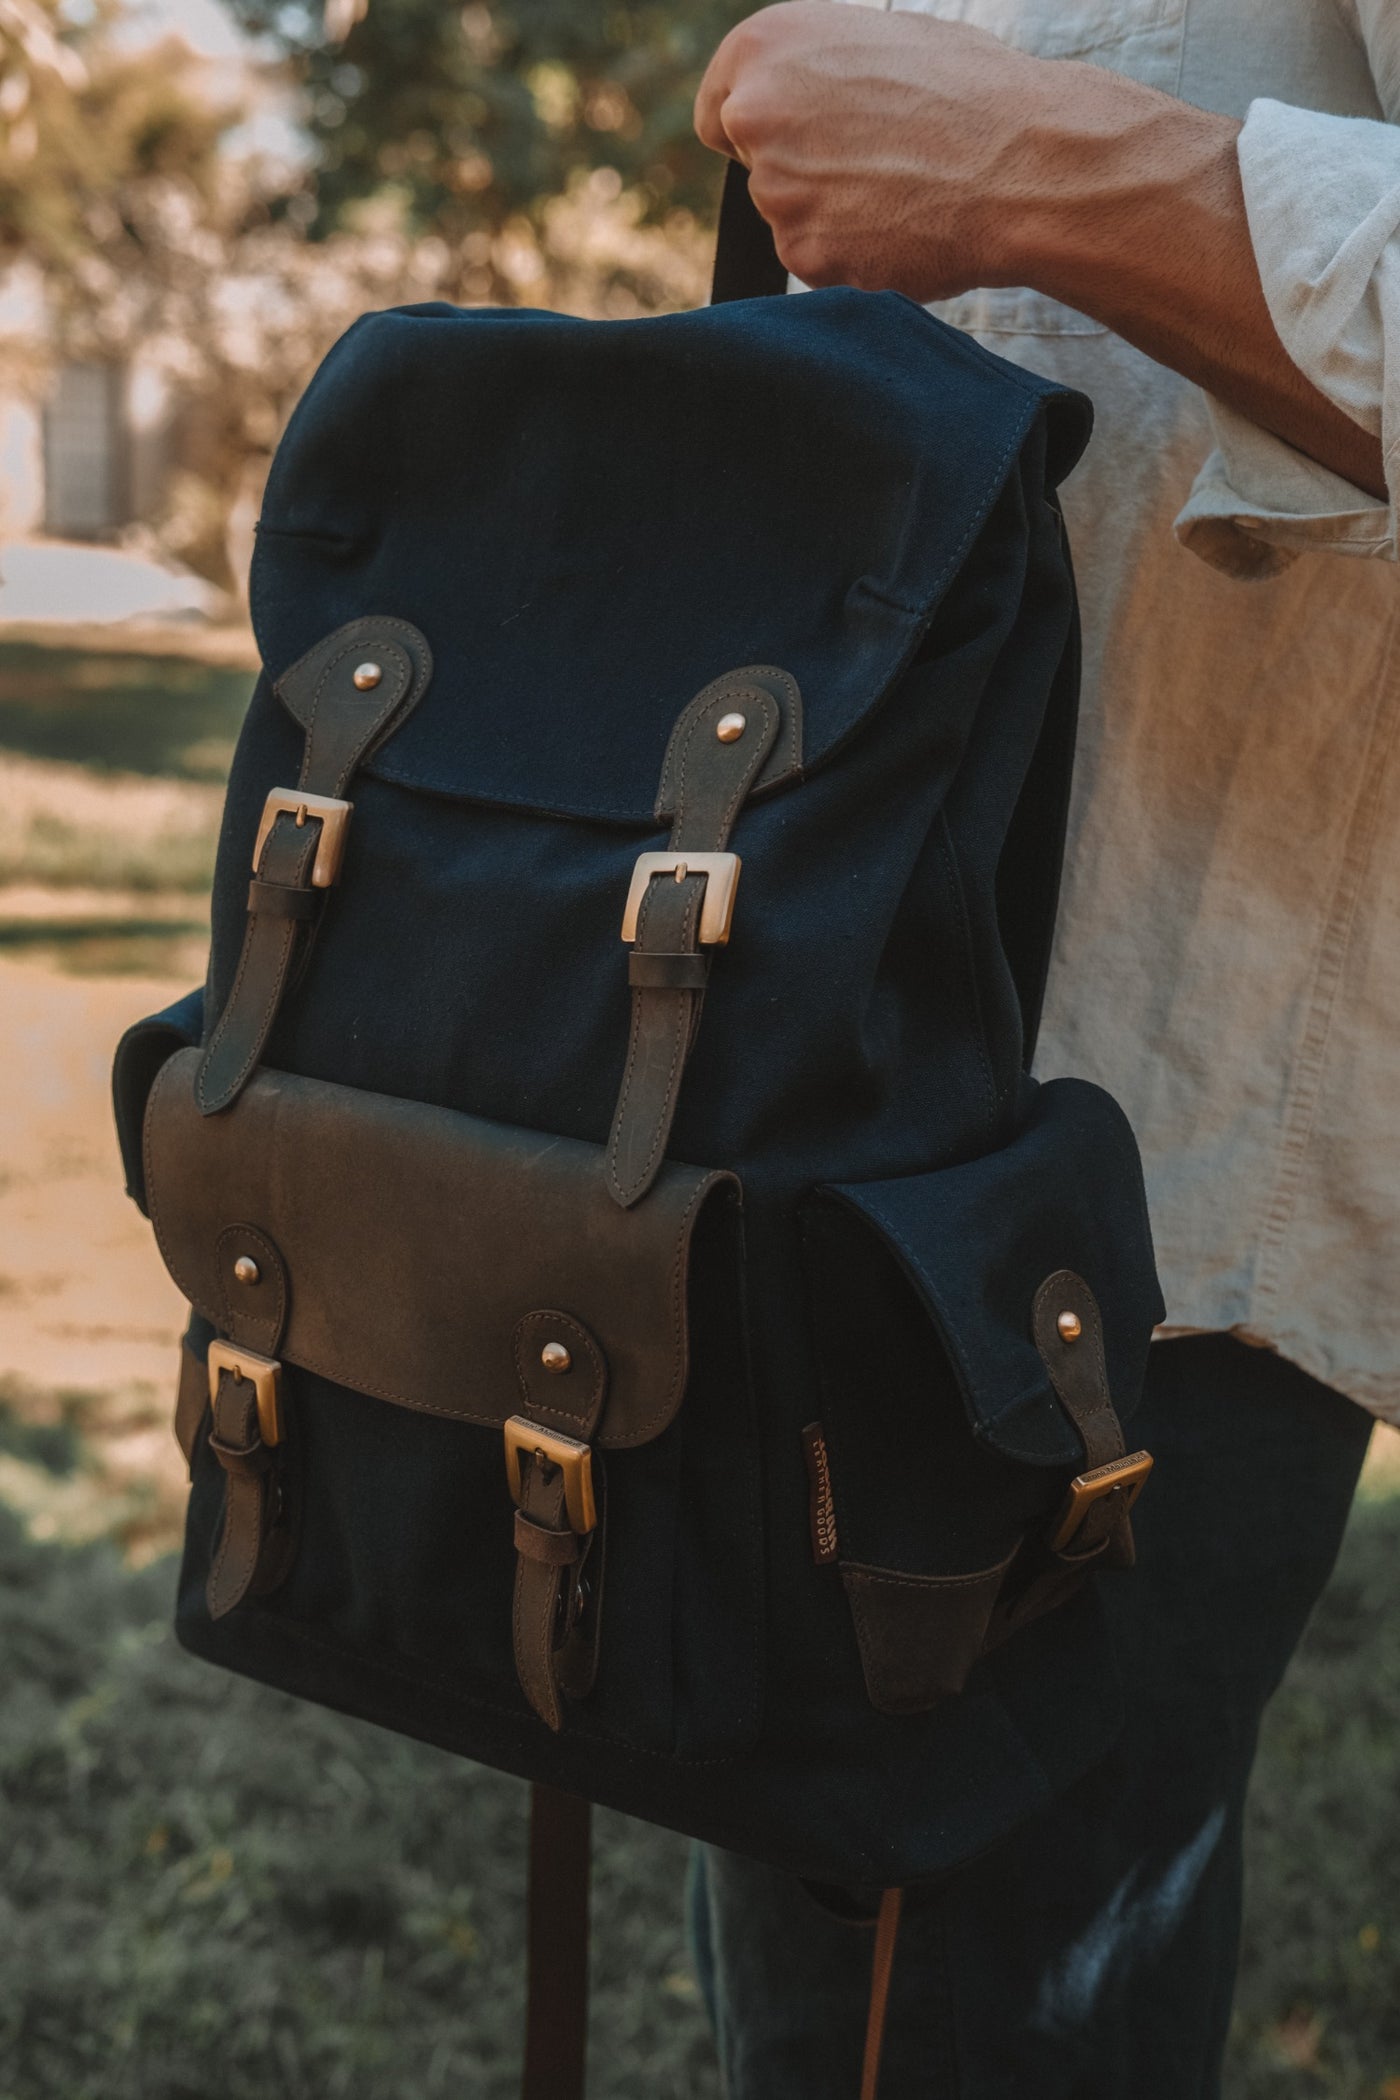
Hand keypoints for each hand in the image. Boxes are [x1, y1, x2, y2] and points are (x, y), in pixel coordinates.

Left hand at [694, 1, 1053, 299]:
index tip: (790, 145)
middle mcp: (757, 115)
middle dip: (804, 174)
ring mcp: (776, 192)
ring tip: (904, 190)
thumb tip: (796, 102)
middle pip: (758, 172)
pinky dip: (854, 255)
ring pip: (792, 218)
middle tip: (878, 164)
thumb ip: (815, 75)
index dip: (756, 134)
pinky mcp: (804, 254)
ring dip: (834, 215)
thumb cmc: (969, 92)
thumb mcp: (878, 42)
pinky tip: (904, 227)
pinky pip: (819, 262)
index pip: (719, 114)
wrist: (1024, 162)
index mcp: (765, 47)